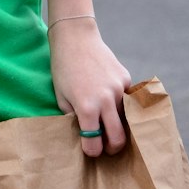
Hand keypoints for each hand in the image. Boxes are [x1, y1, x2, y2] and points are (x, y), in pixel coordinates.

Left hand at [48, 19, 131, 157]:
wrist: (75, 38)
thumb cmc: (63, 68)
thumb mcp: (61, 97)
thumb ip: (73, 117)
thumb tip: (85, 132)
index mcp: (87, 108)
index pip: (94, 143)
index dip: (91, 150)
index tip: (90, 150)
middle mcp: (106, 100)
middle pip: (118, 138)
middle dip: (112, 148)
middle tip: (107, 148)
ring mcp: (118, 89)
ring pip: (125, 119)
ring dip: (118, 125)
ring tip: (109, 125)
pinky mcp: (125, 79)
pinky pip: (127, 100)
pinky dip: (120, 105)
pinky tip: (111, 100)